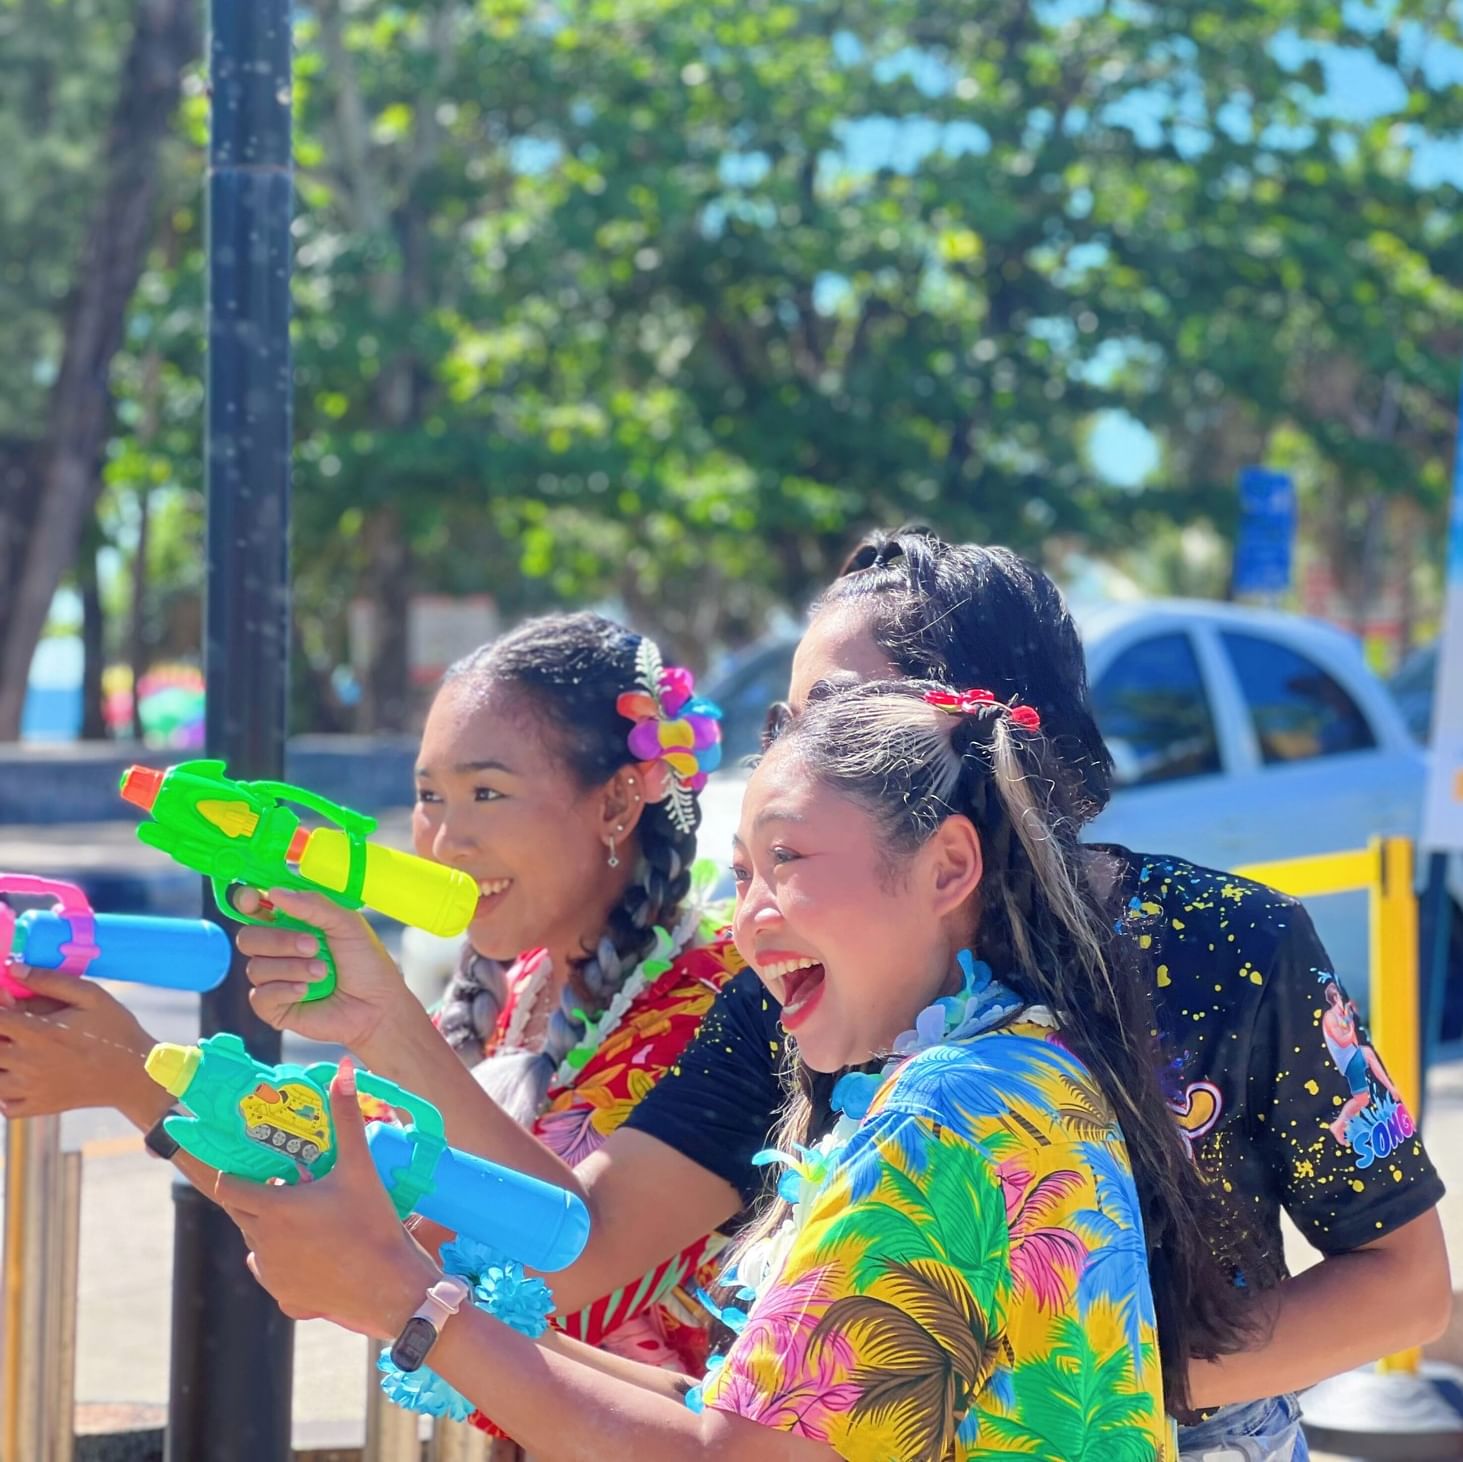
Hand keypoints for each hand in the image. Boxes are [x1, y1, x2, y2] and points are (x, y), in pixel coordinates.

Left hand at [0, 969, 163, 1121]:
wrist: (135, 1073)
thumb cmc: (115, 1029)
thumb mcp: (92, 996)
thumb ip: (51, 981)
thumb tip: (14, 969)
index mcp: (38, 1033)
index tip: (9, 1003)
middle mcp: (27, 1063)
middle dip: (1, 1033)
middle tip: (17, 1027)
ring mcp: (29, 1089)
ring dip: (0, 1063)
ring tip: (18, 1051)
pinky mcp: (37, 1107)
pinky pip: (4, 1105)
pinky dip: (5, 1092)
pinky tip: (22, 1077)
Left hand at [215, 1059, 437, 1337]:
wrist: (391, 1289)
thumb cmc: (374, 1224)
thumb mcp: (359, 1167)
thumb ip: (346, 1115)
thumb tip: (343, 1068)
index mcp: (273, 1209)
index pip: (227, 1185)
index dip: (236, 1173)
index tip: (256, 1167)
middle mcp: (262, 1243)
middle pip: (240, 1212)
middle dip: (257, 1196)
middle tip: (289, 1185)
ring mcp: (271, 1275)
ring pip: (257, 1243)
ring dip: (271, 1227)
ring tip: (309, 1217)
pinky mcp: (284, 1299)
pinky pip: (273, 1272)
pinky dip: (285, 1260)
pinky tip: (315, 1252)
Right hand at [234, 887, 414, 1051]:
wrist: (377, 1005)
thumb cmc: (366, 963)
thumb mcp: (347, 924)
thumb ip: (314, 905)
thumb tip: (275, 892)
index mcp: (292, 924)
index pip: (256, 908)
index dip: (246, 901)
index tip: (251, 899)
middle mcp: (278, 950)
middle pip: (249, 938)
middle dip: (280, 941)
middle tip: (313, 946)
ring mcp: (274, 979)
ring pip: (255, 967)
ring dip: (293, 968)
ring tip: (322, 973)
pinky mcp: (274, 1007)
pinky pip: (260, 995)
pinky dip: (286, 990)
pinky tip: (307, 992)